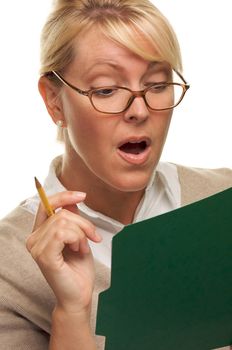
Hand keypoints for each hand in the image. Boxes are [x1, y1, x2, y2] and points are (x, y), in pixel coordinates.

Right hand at [26, 191, 101, 314]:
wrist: (79, 295)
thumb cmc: (78, 269)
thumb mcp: (79, 238)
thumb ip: (72, 220)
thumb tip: (73, 201)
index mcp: (40, 233)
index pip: (46, 204)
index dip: (64, 196)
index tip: (82, 195)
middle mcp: (34, 239)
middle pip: (61, 213)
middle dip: (83, 223)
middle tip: (92, 237)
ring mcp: (37, 248)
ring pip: (63, 222)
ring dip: (81, 233)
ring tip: (83, 247)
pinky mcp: (44, 256)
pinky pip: (62, 233)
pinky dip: (77, 239)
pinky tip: (79, 250)